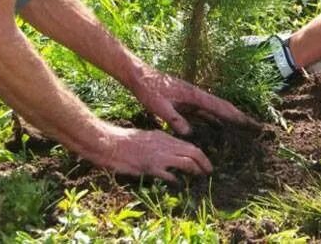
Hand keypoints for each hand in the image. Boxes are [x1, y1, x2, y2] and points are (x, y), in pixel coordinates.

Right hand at [91, 123, 212, 181]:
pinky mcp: (151, 166)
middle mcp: (165, 144)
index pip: (188, 145)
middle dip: (204, 161)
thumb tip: (171, 154)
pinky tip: (179, 183)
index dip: (199, 154)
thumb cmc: (126, 141)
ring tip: (201, 175)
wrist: (111, 143)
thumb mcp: (148, 137)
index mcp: (164, 137)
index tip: (204, 161)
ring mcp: (159, 155)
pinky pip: (169, 173)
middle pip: (192, 151)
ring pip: (186, 160)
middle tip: (210, 170)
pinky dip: (176, 178)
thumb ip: (161, 144)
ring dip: (196, 169)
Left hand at [130, 66, 258, 135]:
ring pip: (214, 110)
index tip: (248, 123)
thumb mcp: (159, 107)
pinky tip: (218, 126)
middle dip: (238, 116)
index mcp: (194, 95)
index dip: (235, 115)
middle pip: (222, 107)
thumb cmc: (149, 89)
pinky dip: (214, 118)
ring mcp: (192, 98)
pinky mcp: (186, 101)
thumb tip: (189, 133)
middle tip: (252, 126)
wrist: (140, 76)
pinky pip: (204, 112)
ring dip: (227, 118)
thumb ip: (174, 119)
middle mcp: (196, 95)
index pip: (219, 106)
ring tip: (240, 129)